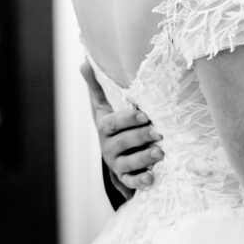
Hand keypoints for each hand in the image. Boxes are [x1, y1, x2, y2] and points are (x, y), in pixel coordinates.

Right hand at [80, 61, 163, 193]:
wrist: (114, 152)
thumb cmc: (113, 123)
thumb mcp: (104, 105)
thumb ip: (96, 86)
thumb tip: (84, 61)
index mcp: (105, 128)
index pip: (113, 123)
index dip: (128, 119)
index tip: (144, 115)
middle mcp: (108, 147)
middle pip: (122, 143)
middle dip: (140, 138)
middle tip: (159, 133)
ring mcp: (116, 163)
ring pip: (127, 163)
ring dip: (143, 159)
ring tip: (160, 153)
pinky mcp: (125, 177)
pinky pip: (131, 182)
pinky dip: (140, 182)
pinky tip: (152, 178)